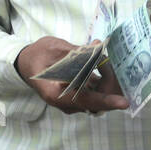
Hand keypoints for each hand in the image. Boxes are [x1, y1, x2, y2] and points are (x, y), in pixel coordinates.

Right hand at [15, 36, 129, 114]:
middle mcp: (65, 103)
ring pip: (97, 97)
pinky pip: (94, 92)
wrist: (26, 62)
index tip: (124, 102)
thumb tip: (98, 46)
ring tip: (103, 59)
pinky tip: (102, 65)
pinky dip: (102, 80)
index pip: (87, 101)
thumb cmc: (37, 55)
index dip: (107, 101)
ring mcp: (71, 101)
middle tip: (105, 58)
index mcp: (57, 94)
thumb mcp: (55, 49)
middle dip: (108, 82)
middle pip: (96, 100)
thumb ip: (78, 51)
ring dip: (106, 80)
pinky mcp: (76, 96)